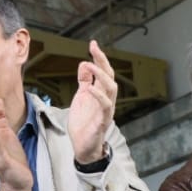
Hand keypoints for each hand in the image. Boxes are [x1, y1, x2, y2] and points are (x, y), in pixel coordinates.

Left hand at [67, 39, 117, 163]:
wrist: (82, 146)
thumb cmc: (83, 123)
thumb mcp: (81, 97)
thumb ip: (84, 82)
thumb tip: (84, 64)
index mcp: (100, 92)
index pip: (103, 71)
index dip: (99, 57)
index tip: (93, 44)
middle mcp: (106, 98)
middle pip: (109, 75)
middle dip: (102, 61)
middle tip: (94, 48)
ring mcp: (106, 109)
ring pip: (111, 88)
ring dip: (101, 75)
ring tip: (90, 65)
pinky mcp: (103, 121)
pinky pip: (105, 106)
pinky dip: (98, 96)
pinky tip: (89, 88)